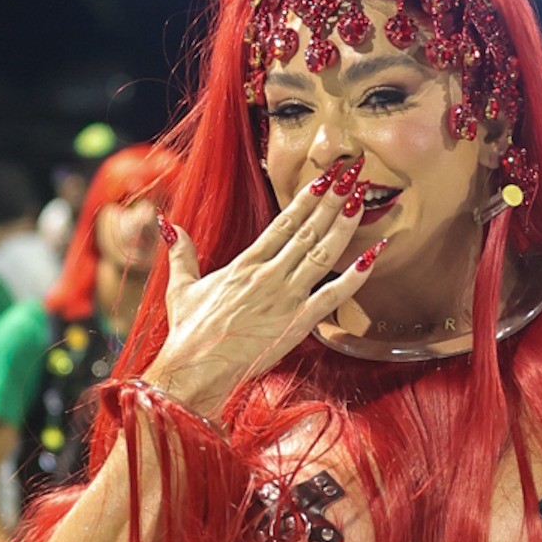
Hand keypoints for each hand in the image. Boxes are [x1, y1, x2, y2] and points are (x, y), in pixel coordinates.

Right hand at [144, 158, 380, 414]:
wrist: (195, 367)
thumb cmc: (189, 333)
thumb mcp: (181, 287)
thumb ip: (182, 253)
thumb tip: (168, 225)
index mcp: (245, 264)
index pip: (283, 223)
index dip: (306, 200)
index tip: (324, 179)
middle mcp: (269, 275)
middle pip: (307, 230)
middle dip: (332, 200)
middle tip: (353, 174)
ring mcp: (285, 297)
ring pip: (322, 254)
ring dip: (344, 225)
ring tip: (363, 199)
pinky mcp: (298, 323)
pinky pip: (333, 295)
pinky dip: (355, 275)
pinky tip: (373, 255)